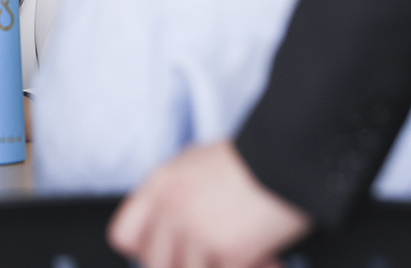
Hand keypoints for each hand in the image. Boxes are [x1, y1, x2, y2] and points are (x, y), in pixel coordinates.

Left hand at [108, 140, 311, 267]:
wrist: (287, 154)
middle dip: (182, 264)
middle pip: (153, 264)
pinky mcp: (228, 251)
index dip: (144, 248)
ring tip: (246, 255)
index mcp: (159, 186)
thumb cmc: (248, 159)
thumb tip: (165, 227)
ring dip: (217, 266)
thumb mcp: (192, 166)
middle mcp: (171, 209)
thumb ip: (171, 197)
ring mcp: (197, 231)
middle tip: (209, 256)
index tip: (167, 250)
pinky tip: (267, 259)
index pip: (123, 235)